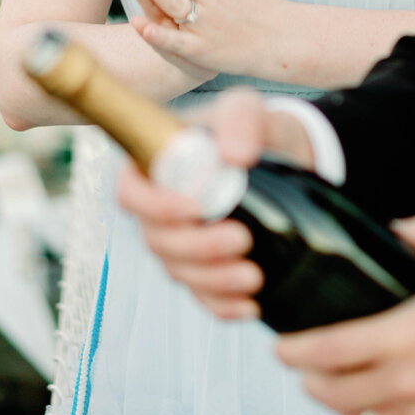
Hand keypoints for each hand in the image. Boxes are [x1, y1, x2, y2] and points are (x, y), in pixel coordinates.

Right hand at [116, 89, 315, 318]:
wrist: (284, 159)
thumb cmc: (252, 130)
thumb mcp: (248, 109)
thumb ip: (240, 120)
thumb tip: (233, 157)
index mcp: (153, 168)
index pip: (129, 194)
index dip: (153, 207)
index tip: (196, 207)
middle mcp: (160, 211)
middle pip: (157, 241)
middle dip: (197, 248)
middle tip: (242, 239)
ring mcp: (181, 244)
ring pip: (180, 273)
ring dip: (214, 280)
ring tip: (255, 277)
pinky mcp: (207, 270)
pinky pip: (204, 297)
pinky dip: (223, 305)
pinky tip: (250, 305)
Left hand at [276, 214, 414, 414]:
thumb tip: (395, 226)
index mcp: (405, 337)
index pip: (326, 351)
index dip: (293, 352)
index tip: (279, 347)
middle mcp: (405, 384)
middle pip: (332, 393)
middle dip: (308, 380)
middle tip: (301, 367)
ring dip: (338, 407)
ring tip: (332, 390)